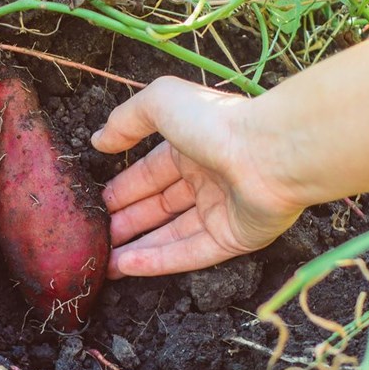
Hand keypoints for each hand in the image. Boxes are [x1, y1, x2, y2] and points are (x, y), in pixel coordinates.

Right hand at [92, 77, 305, 277]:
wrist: (271, 154)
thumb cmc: (216, 124)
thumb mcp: (161, 103)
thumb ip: (126, 119)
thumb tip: (99, 140)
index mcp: (192, 146)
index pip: (150, 173)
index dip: (123, 189)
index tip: (97, 205)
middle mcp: (207, 180)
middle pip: (159, 207)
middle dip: (127, 221)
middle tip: (97, 235)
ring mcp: (221, 211)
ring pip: (171, 235)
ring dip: (136, 247)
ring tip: (104, 259)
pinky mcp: (233, 239)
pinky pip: (189, 253)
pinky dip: (157, 261)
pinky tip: (126, 266)